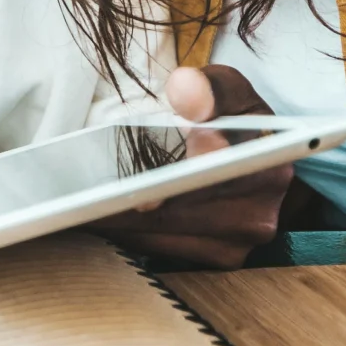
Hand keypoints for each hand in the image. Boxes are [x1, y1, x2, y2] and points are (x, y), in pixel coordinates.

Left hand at [93, 65, 288, 268]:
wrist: (257, 162)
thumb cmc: (233, 120)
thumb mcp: (229, 91)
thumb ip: (208, 86)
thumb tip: (184, 90)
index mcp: (266, 164)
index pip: (212, 173)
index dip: (173, 182)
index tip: (139, 195)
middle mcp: (258, 212)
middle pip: (176, 210)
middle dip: (126, 201)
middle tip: (79, 197)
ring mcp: (240, 241)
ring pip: (164, 233)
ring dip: (120, 221)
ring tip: (79, 205)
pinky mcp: (221, 259)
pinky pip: (163, 250)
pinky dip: (131, 234)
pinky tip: (101, 217)